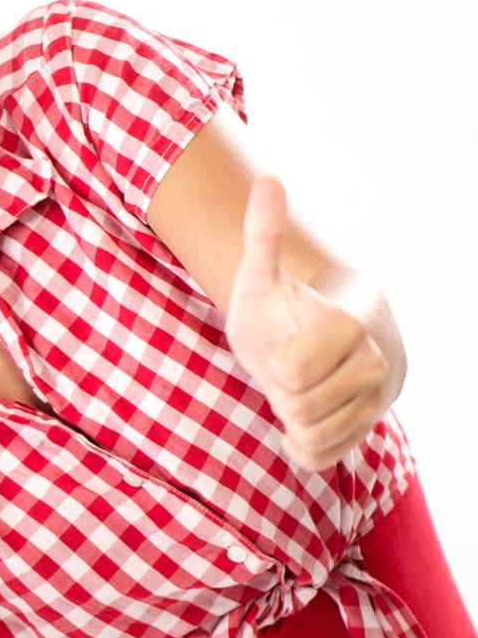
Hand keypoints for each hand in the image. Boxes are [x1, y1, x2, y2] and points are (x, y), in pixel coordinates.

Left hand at [224, 175, 390, 472]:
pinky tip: (301, 417)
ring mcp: (376, 399)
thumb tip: (268, 179)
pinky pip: (320, 458)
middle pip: (300, 405)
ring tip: (294, 387)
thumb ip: (264, 232)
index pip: (295, 369)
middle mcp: (377, 362)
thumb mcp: (259, 275)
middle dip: (278, 390)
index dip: (274, 363)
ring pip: (312, 434)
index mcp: (353, 322)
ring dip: (288, 417)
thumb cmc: (279, 306)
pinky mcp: (368, 430)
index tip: (281, 345)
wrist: (307, 337)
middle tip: (284, 367)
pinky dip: (299, 445)